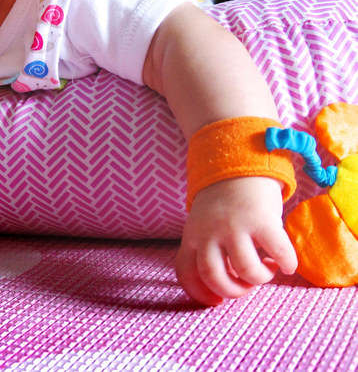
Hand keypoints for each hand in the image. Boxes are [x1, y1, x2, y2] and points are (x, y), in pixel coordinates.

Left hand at [175, 176, 296, 305]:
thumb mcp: (203, 227)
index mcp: (191, 237)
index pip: (185, 272)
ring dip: (260, 277)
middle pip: (213, 276)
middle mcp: (209, 233)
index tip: (216, 302)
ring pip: (246, 270)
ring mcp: (234, 226)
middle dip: (233, 291)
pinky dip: (286, 264)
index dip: (200, 294)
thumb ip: (207, 252)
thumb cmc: (223, 207)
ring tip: (266, 267)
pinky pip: (278, 253)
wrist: (239, 170)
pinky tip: (286, 263)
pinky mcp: (262, 221)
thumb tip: (221, 289)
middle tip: (246, 285)